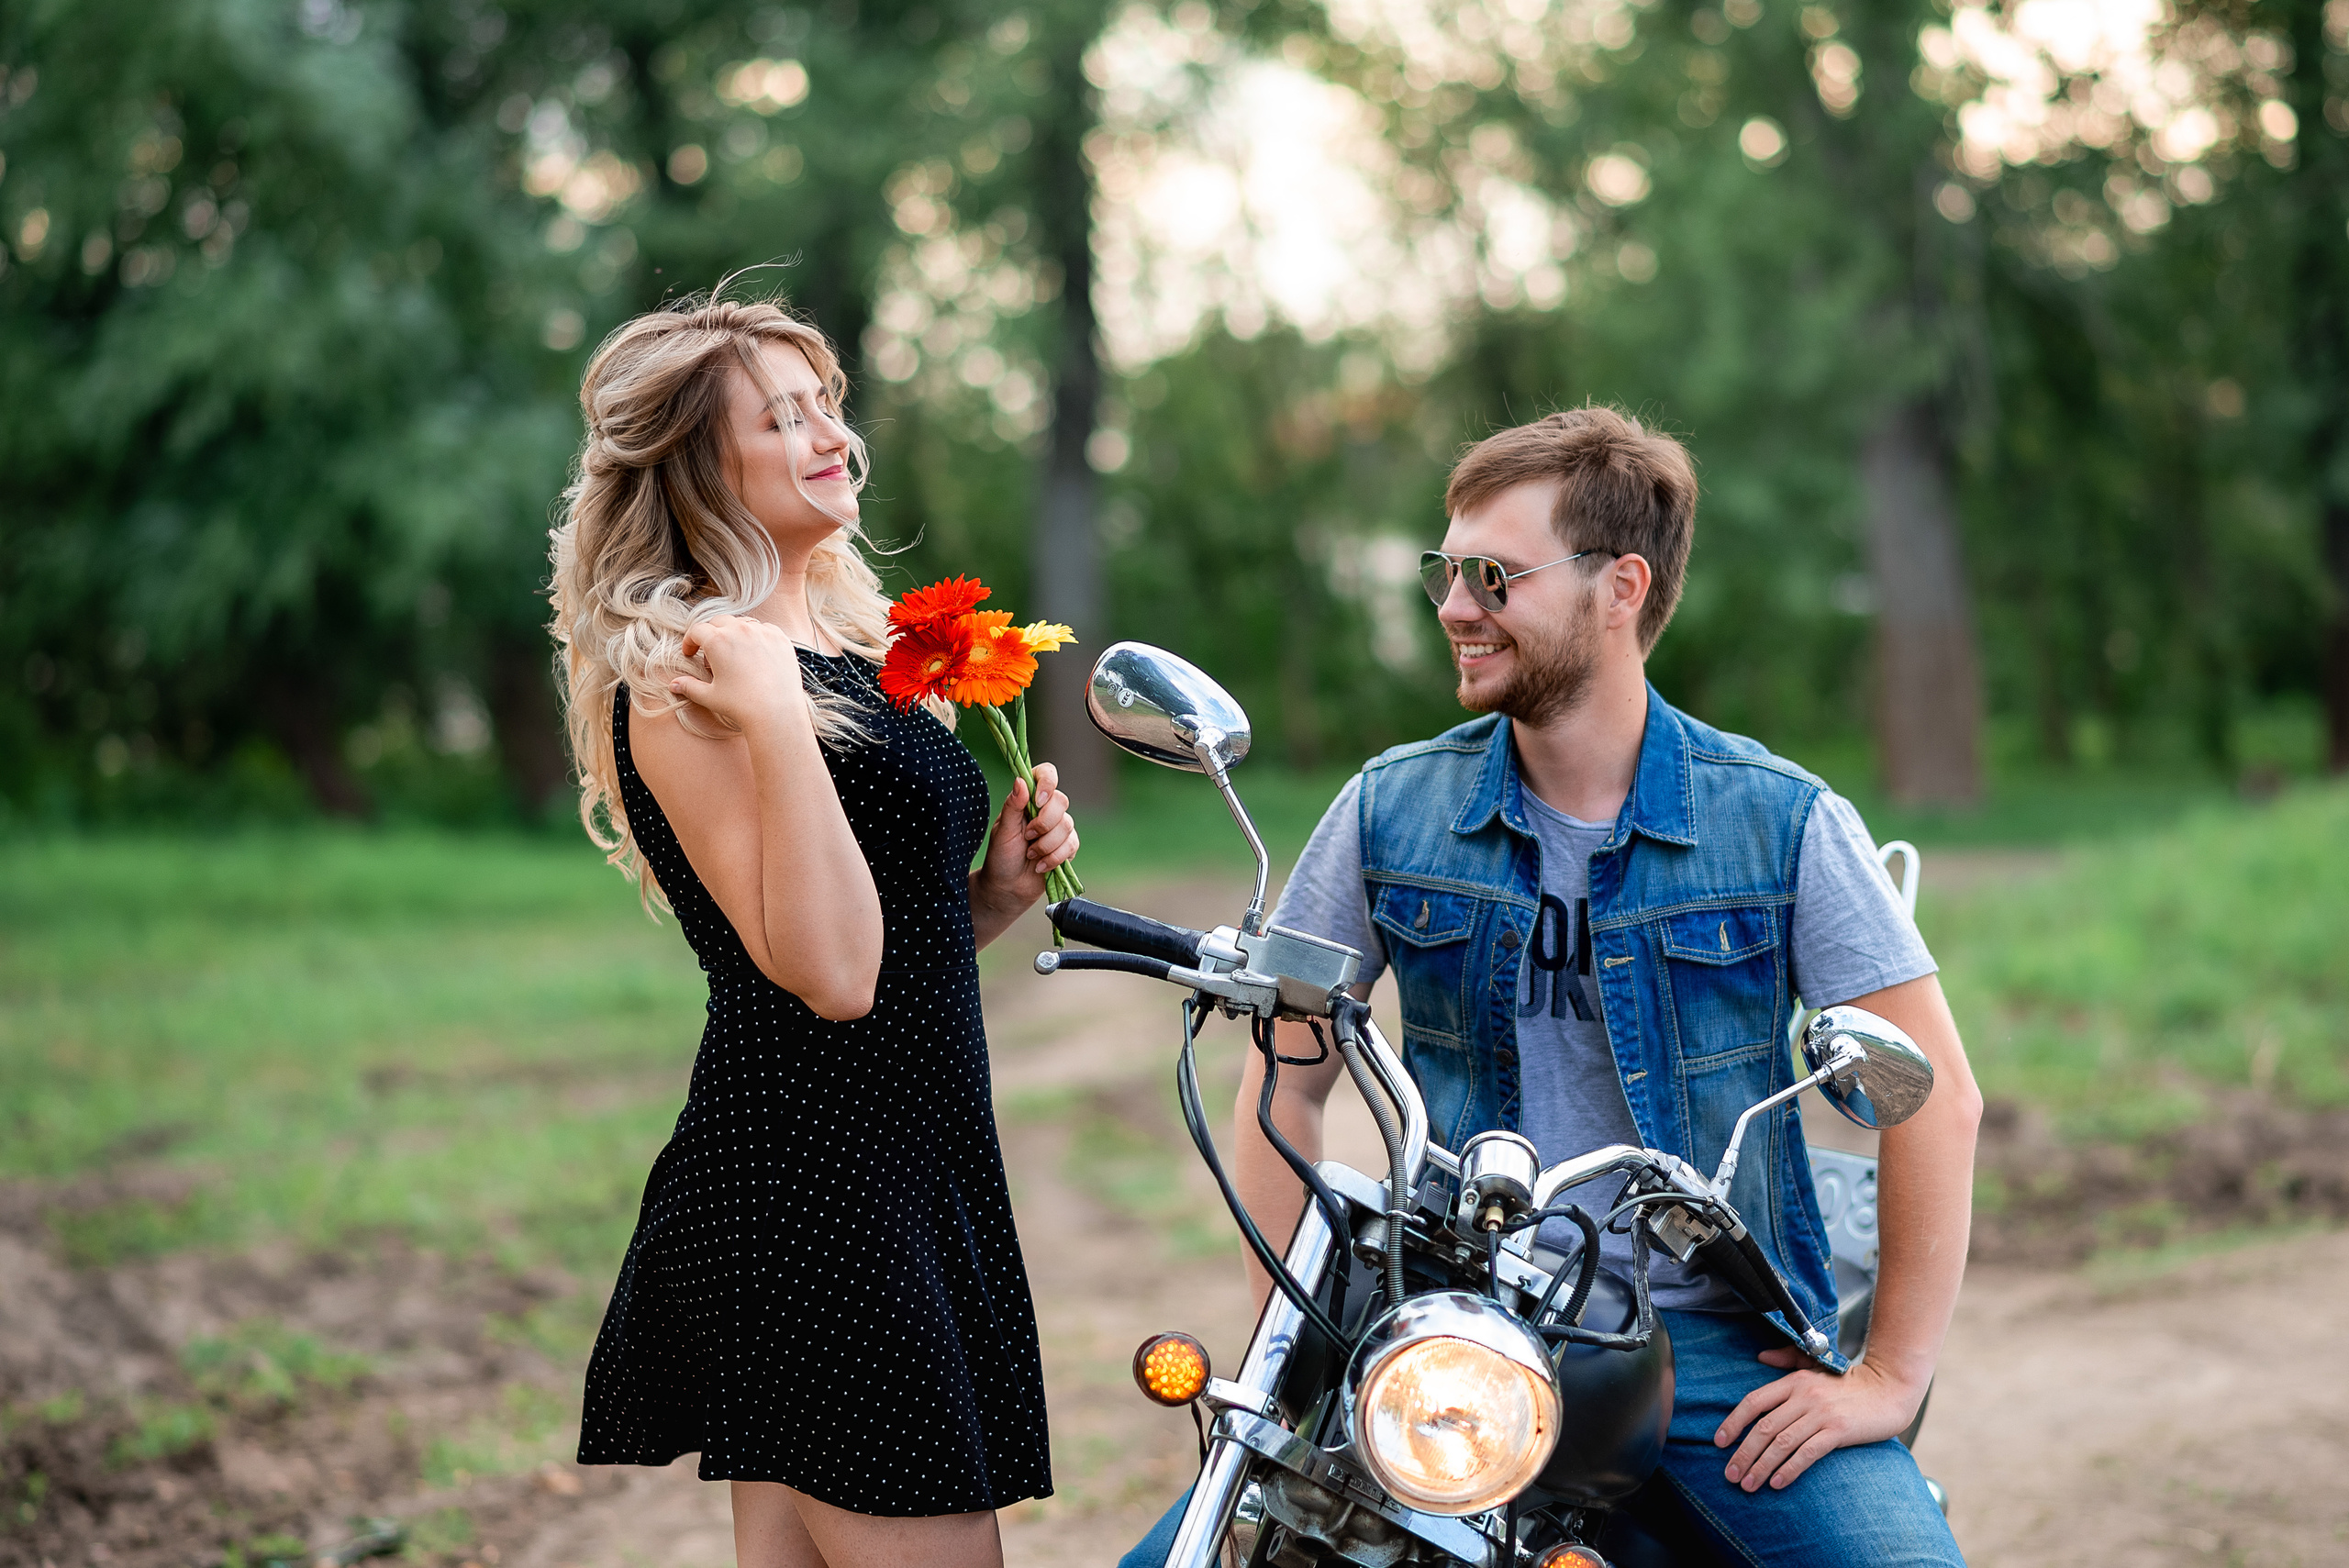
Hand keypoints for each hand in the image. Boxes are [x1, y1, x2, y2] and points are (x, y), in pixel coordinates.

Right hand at [668, 616, 805, 733]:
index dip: (690, 642)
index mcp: (717, 640)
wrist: (776, 711)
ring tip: (733, 652)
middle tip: (710, 652)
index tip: (690, 653)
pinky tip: (755, 653)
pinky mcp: (780, 638)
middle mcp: (740, 630)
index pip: (697, 630)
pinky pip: (764, 629)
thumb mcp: (710, 696)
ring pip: (743, 622)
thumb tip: (673, 685)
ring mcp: (762, 632)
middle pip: (719, 621)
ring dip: (734, 632)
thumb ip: (689, 687)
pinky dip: (756, 636)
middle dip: (711, 633)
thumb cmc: (740, 705)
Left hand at [975, 763, 1078, 912]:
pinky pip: (1072, 845)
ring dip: (1046, 844)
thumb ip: (1013, 806)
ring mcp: (1058, 828)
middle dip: (1044, 823)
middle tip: (1027, 837)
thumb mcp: (1003, 831)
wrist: (1008, 887)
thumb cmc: (1001, 857)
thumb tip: (1021, 780)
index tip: (1038, 801)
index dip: (1047, 783)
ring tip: (1031, 855)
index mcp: (1028, 800)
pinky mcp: (1067, 847)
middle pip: (1061, 801)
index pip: (1046, 775)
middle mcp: (1045, 810)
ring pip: (1067, 825)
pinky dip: (1055, 857)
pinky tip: (1041, 865)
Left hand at [1713, 1349, 1925, 1491]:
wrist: (1889, 1389)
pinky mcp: (1839, 1431)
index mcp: (1793, 1381)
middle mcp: (1803, 1396)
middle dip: (1743, 1454)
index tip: (1719, 1443)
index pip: (1754, 1402)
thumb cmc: (1849, 1383)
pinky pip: (1807, 1453)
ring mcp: (1821, 1414)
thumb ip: (1786, 1360)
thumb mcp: (1815, 1367)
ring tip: (1748, 1485)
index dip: (1734, 1423)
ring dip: (1761, 1466)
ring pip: (1781, 1443)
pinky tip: (1777, 1483)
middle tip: (1730, 1476)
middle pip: (1764, 1428)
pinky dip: (1789, 1469)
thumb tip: (1760, 1357)